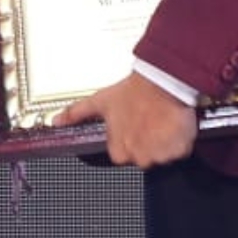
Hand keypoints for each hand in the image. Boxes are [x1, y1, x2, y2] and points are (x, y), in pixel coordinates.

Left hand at [57, 72, 198, 167]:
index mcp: (119, 150)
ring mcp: (160, 155)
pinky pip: (180, 150)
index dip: (130, 138)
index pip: (124, 154)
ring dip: (163, 141)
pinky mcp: (178, 150)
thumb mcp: (100, 101)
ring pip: (163, 154)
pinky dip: (179, 139)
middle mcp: (139, 157)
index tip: (134, 125)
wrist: (161, 81)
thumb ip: (76, 114)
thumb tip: (57, 120)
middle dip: (148, 141)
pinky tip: (172, 123)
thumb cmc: (133, 91)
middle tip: (149, 120)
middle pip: (145, 156)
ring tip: (160, 120)